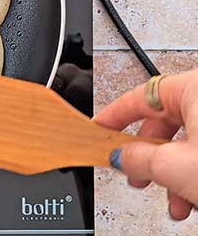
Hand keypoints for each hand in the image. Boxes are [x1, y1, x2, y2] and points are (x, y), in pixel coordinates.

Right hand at [94, 69, 197, 219]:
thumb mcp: (174, 166)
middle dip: (149, 157)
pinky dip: (192, 170)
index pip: (139, 97)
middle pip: (162, 122)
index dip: (114, 116)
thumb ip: (138, 158)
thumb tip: (120, 156)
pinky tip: (191, 196)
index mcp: (193, 87)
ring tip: (173, 199)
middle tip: (137, 174)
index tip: (98, 128)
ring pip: (185, 140)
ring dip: (172, 173)